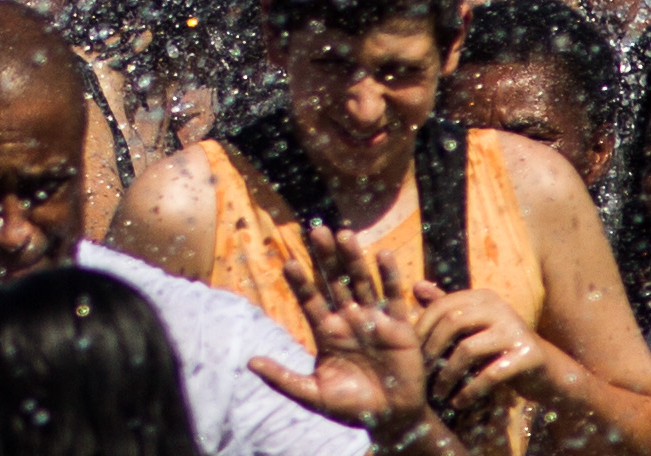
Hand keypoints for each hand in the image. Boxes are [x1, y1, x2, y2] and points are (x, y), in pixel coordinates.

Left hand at [255, 220, 436, 431]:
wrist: (392, 420)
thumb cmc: (351, 408)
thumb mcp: (314, 395)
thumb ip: (284, 379)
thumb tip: (250, 363)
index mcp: (327, 331)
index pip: (310, 300)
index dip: (301, 282)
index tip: (289, 263)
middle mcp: (348, 320)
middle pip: (335, 282)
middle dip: (326, 258)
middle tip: (317, 231)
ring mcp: (374, 321)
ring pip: (362, 283)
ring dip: (354, 260)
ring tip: (345, 234)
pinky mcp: (400, 328)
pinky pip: (394, 298)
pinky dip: (390, 277)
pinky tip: (383, 255)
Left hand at [423, 285, 571, 422]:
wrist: (548, 373)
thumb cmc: (502, 349)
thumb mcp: (475, 327)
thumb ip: (447, 308)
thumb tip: (416, 285)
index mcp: (483, 297)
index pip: (441, 307)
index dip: (421, 330)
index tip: (411, 354)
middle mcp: (500, 308)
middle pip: (451, 323)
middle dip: (431, 351)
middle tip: (421, 374)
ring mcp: (515, 330)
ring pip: (467, 349)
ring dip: (447, 375)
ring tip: (438, 393)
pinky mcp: (528, 356)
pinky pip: (490, 374)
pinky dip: (470, 391)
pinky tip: (459, 402)